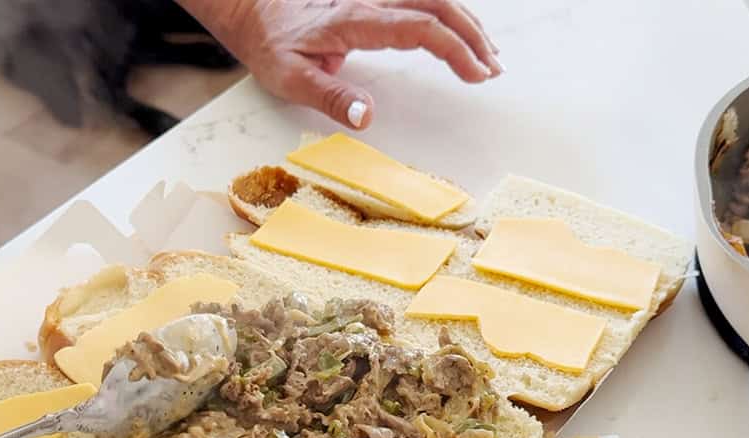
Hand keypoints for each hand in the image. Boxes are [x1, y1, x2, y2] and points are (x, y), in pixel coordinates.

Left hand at [182, 0, 501, 127]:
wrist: (255, 13)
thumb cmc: (273, 45)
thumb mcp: (291, 79)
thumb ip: (331, 97)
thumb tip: (367, 116)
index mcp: (354, 19)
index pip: (418, 27)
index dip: (454, 48)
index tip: (477, 74)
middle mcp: (371, 1)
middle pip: (437, 5)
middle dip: (471, 36)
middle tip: (493, 71)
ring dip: (466, 24)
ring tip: (489, 58)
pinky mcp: (376, 0)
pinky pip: (422, 0)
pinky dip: (450, 17)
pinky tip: (463, 36)